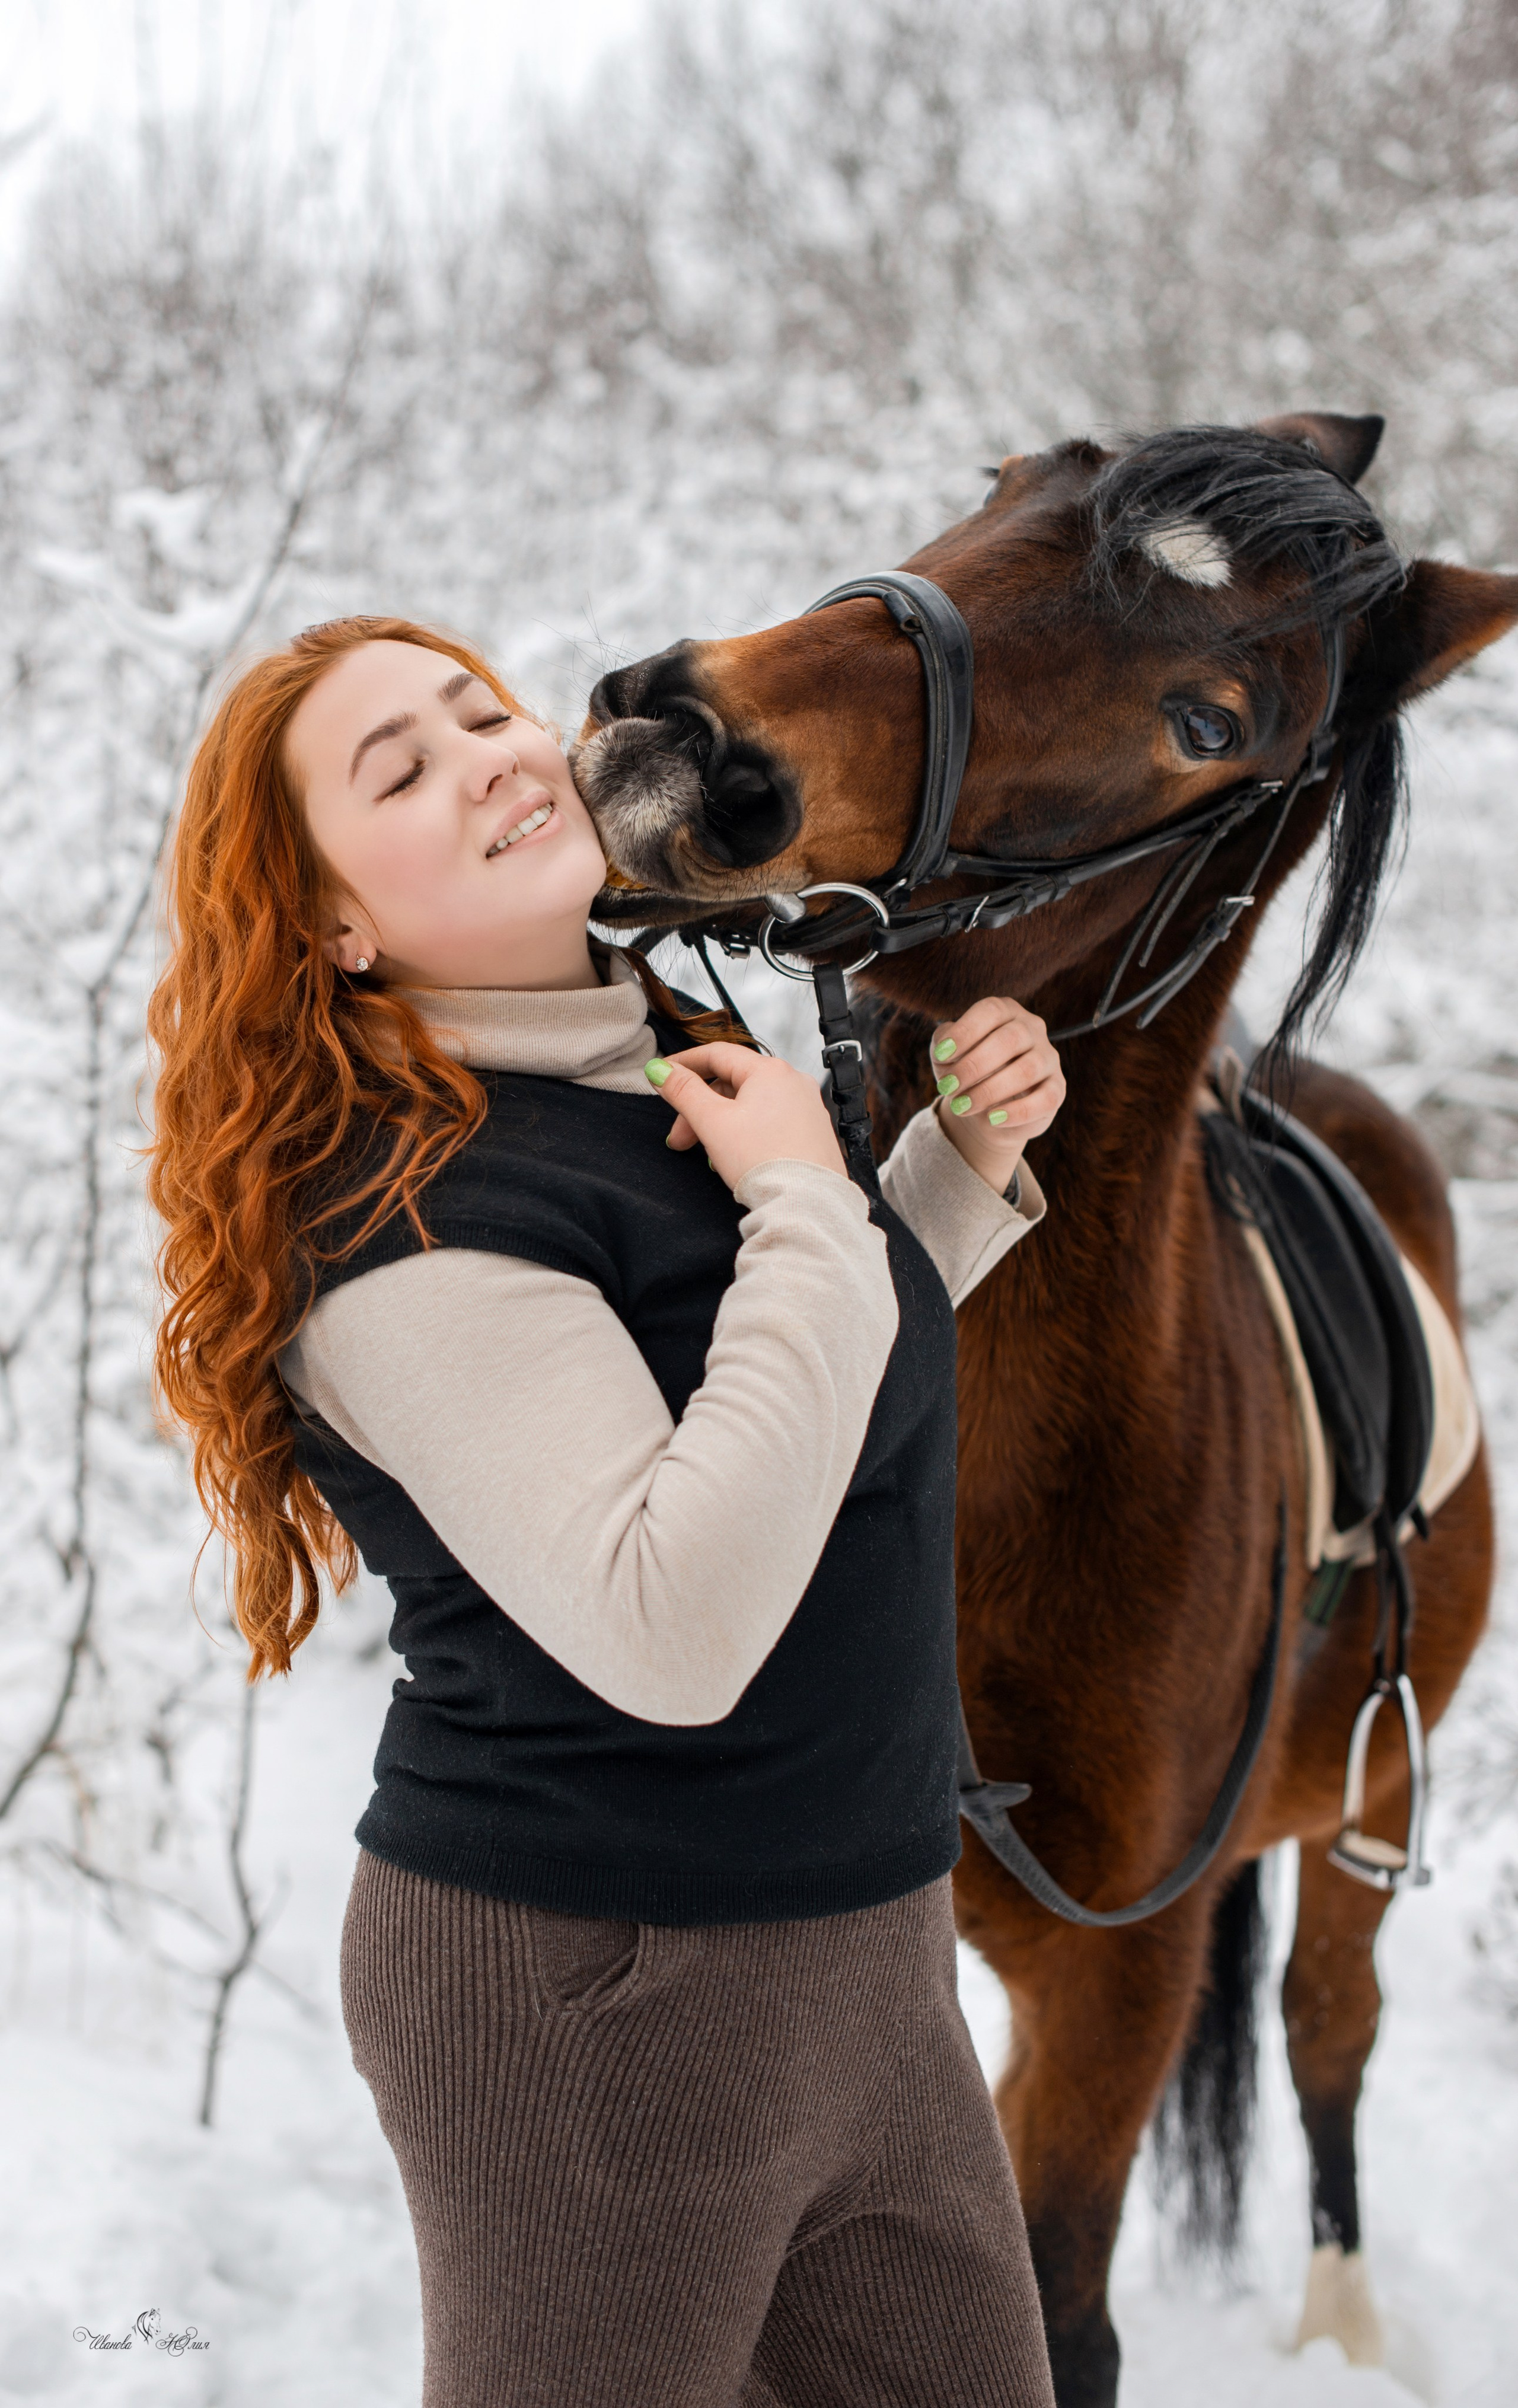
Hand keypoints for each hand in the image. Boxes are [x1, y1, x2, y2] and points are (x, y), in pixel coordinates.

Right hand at [646, 1043, 845, 1188]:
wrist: (806, 1204)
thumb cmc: (763, 1161)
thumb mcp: (712, 1122)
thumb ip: (684, 1091)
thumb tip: (661, 1070)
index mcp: (770, 1070)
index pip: (717, 1054)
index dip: (684, 1063)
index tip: (662, 1074)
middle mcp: (793, 1082)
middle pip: (732, 1083)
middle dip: (699, 1109)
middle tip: (679, 1139)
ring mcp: (806, 1107)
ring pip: (750, 1105)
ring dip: (720, 1124)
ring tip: (707, 1155)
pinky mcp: (811, 1132)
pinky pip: (769, 1122)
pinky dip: (745, 1133)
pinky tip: (734, 1157)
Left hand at [929, 997, 1063, 1192]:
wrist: (986, 1110)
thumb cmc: (966, 1072)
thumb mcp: (947, 1055)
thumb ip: (943, 1042)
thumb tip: (945, 1047)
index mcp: (1006, 1012)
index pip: (991, 1011)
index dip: (965, 1031)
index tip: (942, 1055)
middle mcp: (1032, 1029)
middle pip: (1010, 1039)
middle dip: (974, 1065)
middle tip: (949, 1087)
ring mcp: (1048, 1058)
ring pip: (1027, 1069)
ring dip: (989, 1090)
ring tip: (962, 1107)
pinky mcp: (1057, 1088)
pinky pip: (1045, 1099)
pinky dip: (1017, 1111)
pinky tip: (993, 1118)